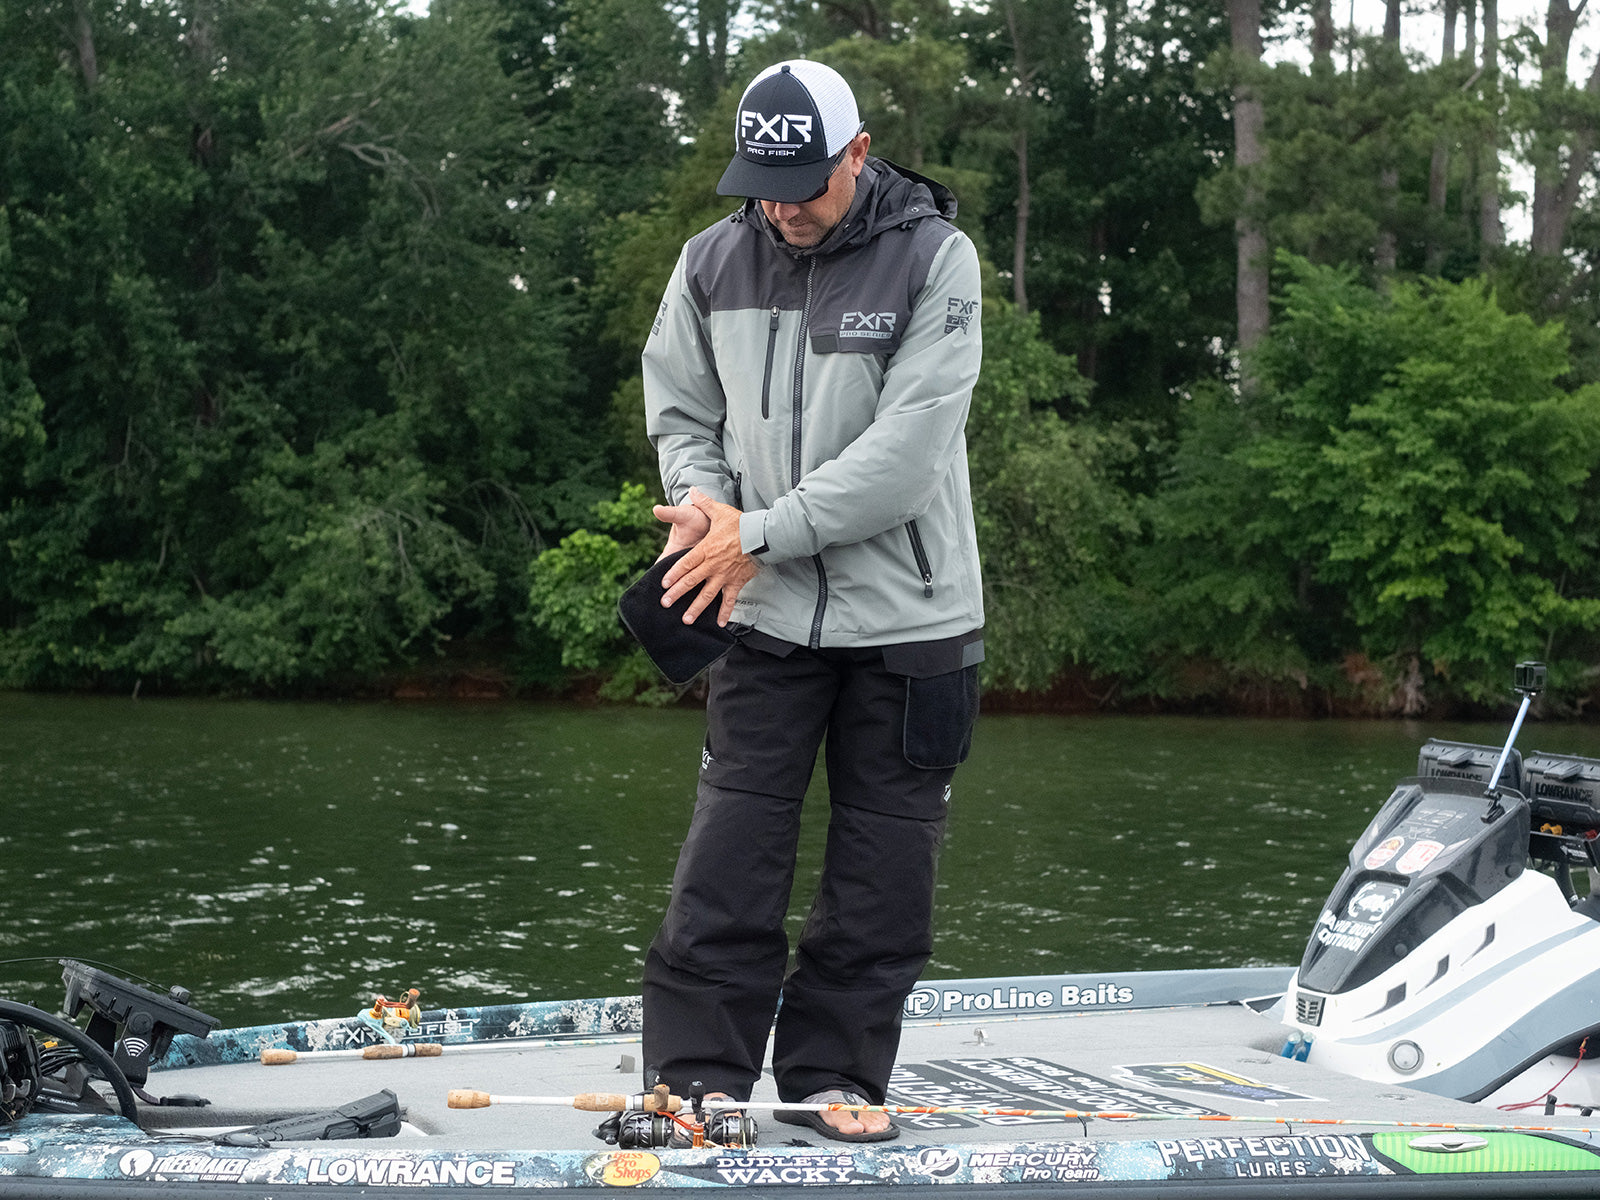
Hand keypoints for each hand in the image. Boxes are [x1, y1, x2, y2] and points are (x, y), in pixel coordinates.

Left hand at [660, 488, 757, 626]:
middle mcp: (712, 565)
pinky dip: (725, 612)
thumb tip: (693, 491)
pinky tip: (719, 623)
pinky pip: (730, 600)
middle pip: (691, 581)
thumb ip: (704, 503)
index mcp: (705, 549)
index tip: (664, 584)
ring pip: (707, 595)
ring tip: (686, 619)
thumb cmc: (740, 524)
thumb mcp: (720, 511)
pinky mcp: (737, 582)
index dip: (673, 574)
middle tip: (665, 604)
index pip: (685, 564)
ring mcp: (724, 576)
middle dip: (677, 593)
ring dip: (696, 608)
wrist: (762, 536)